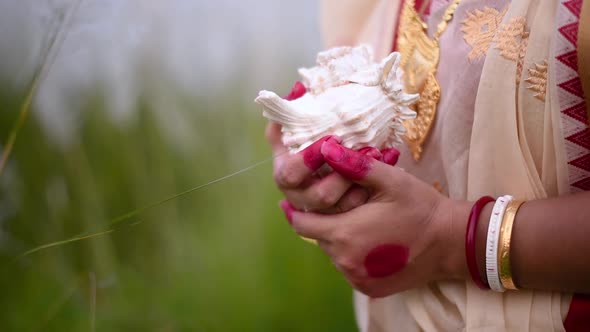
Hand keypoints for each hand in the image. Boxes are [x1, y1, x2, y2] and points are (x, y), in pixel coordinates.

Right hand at [266, 81, 399, 213]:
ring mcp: (320, 209)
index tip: (331, 139)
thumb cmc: (315, 136)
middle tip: (362, 152)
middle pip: (317, 197)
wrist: (334, 155)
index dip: (308, 160)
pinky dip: (372, 187)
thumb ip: (296, 107)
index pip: (289, 174)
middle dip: (342, 176)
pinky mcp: (339, 216)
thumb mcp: (303, 123)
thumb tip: (298, 88)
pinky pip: (357, 210)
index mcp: (284, 172)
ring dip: (362, 181)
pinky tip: (385, 165)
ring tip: (378, 156)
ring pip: (341, 206)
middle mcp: (298, 195)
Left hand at [280, 140, 469, 297]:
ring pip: (332, 253)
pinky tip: (369, 239)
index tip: (290, 199)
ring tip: (357, 220)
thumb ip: (355, 165)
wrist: (451, 243)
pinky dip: (351, 253)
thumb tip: (326, 148)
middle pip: (317, 237)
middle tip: (335, 205)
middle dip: (321, 220)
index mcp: (345, 233)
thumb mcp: (390, 179)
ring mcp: (356, 277)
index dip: (293, 209)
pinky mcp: (368, 288)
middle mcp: (345, 260)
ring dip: (338, 237)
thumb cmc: (420, 207)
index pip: (301, 222)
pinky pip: (347, 267)